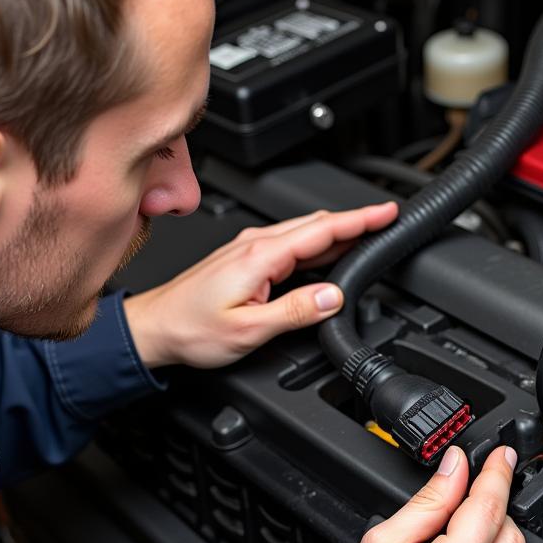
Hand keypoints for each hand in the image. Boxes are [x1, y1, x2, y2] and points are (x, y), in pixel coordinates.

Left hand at [122, 202, 397, 368]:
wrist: (155, 329)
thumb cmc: (190, 330)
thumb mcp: (248, 330)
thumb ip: (295, 311)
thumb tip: (333, 297)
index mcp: (259, 257)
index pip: (321, 230)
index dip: (359, 220)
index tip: (387, 213)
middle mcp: (254, 245)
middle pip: (316, 225)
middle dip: (355, 221)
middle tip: (387, 223)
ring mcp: (248, 250)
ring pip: (303, 232)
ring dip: (337, 231)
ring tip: (367, 236)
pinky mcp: (244, 259)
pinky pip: (289, 243)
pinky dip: (316, 244)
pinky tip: (326, 254)